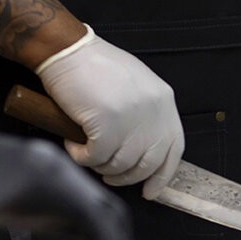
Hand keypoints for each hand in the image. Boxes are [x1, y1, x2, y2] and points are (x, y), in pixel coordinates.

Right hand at [35, 25, 184, 186]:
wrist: (66, 49)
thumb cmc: (94, 66)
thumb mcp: (135, 85)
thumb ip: (146, 114)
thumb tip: (143, 149)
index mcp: (164, 101)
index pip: (174, 149)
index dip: (163, 175)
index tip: (150, 191)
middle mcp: (153, 112)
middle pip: (147, 164)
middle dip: (126, 177)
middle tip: (109, 176)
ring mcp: (131, 119)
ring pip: (120, 165)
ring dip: (100, 165)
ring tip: (85, 150)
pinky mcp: (107, 125)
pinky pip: (95, 158)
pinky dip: (80, 156)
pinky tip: (72, 144)